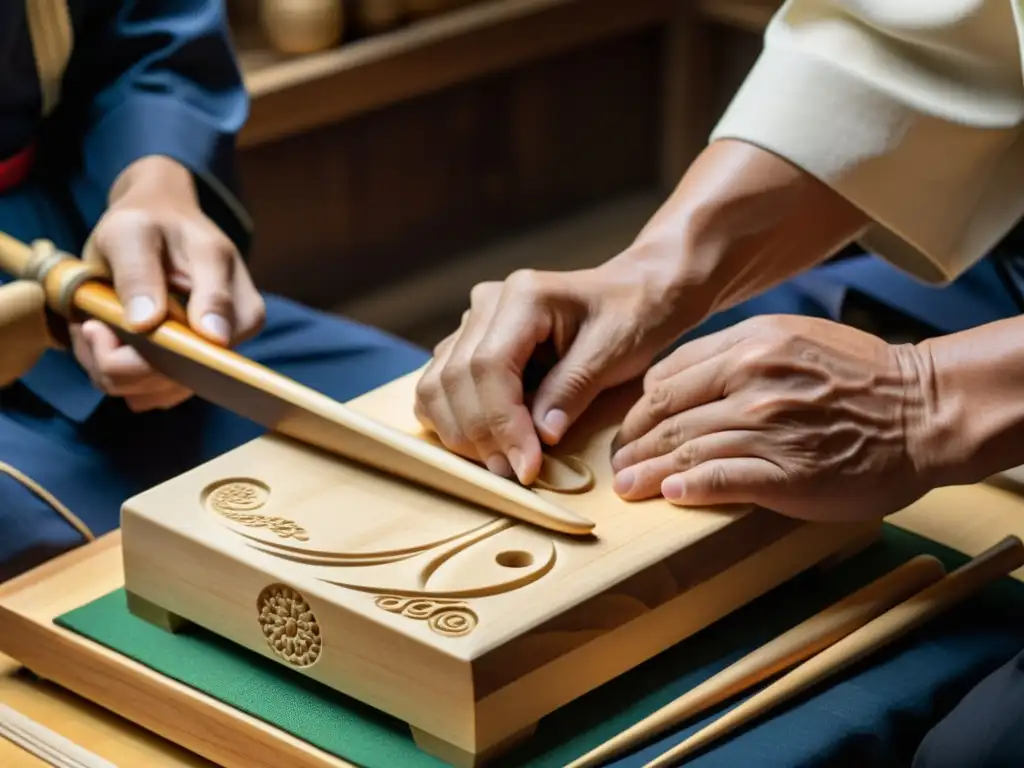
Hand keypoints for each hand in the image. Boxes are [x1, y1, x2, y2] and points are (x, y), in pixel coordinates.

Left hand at [70, 156, 264, 411]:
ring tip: (96, 327)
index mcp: (232, 290)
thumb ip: (139, 273)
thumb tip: (149, 325)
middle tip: (88, 325)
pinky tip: (111, 342)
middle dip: (117, 361)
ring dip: (112, 368)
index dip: (150, 353)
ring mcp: (218, 352)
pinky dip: (119, 374)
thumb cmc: (148, 222)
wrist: (163, 222)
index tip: (96, 326)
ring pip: (158, 392)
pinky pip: (151, 394)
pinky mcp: (196, 368)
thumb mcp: (130, 232)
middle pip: (178, 378)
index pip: (208, 346)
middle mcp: (236, 328)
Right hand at [413, 258, 690, 484]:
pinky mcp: (467, 343)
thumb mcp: (615, 352)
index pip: (489, 366)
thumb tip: (540, 436)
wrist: (632, 295)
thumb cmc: (631, 318)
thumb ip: (573, 389)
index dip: (501, 423)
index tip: (527, 467)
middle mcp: (487, 304)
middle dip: (481, 436)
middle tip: (515, 474)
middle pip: (455, 379)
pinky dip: (452, 422)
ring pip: (436, 386)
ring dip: (461, 434)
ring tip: (503, 463)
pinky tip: (486, 443)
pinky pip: (438, 388)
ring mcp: (472, 322)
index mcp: (523, 296)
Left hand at [610, 315, 932, 521]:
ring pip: (685, 448)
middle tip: (617, 464)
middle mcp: (752, 379)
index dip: (640, 408)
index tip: (631, 428)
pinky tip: (669, 496)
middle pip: (667, 414)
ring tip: (628, 487)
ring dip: (648, 472)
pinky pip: (720, 478)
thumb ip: (738, 355)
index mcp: (750, 344)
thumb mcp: (795, 339)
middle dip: (633, 443)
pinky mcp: (787, 470)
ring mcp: (768, 425)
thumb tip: (683, 382)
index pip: (668, 377)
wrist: (926, 411)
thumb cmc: (863, 377)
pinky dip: (688, 488)